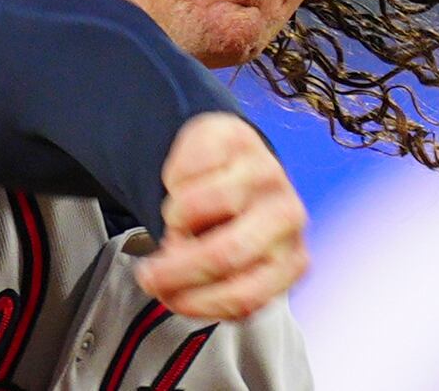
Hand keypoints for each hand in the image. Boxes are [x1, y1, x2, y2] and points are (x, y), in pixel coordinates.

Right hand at [134, 112, 309, 320]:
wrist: (238, 163)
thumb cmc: (233, 221)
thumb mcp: (232, 266)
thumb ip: (209, 284)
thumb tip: (170, 284)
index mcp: (291, 260)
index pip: (243, 296)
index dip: (195, 301)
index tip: (164, 297)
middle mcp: (287, 215)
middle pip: (224, 253)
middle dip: (175, 268)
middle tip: (148, 272)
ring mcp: (265, 171)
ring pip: (201, 206)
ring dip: (175, 218)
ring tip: (176, 219)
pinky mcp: (238, 138)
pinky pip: (189, 167)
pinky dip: (173, 180)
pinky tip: (183, 184)